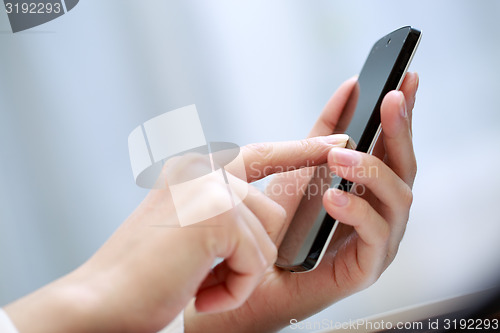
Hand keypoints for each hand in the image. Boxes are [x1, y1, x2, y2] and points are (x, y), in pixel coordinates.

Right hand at [4, 135, 348, 332]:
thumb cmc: (145, 273)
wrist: (103, 301)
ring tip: (195, 281)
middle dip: (247, 253)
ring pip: (266, 240)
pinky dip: (233, 289)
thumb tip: (268, 215)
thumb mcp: (190, 229)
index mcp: (196, 170)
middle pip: (271, 213)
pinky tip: (199, 291)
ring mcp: (210, 189)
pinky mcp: (217, 216)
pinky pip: (256, 262)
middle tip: (201, 271)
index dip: (302, 149)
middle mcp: (203, 171)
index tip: (335, 140)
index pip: (262, 154)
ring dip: (238, 273)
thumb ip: (225, 210)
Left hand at [185, 72, 418, 331]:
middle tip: (390, 99)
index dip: (402, 114)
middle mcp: (379, 211)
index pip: (393, 146)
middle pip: (405, 167)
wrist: (246, 274)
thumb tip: (349, 88)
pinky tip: (334, 198)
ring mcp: (377, 240)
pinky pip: (376, 237)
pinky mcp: (365, 268)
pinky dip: (358, 212)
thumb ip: (324, 132)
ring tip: (342, 156)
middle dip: (399, 130)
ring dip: (372, 171)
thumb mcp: (300, 167)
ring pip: (399, 200)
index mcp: (367, 188)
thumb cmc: (276, 222)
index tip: (403, 79)